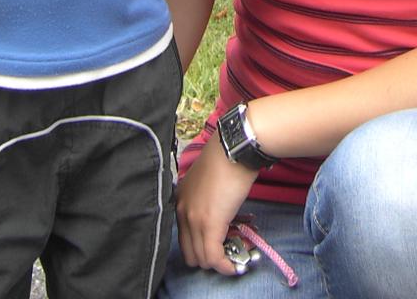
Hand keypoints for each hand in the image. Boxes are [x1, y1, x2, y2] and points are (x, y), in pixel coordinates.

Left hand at [175, 132, 257, 273]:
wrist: (234, 150)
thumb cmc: (225, 160)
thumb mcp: (207, 183)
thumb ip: (205, 202)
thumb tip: (219, 218)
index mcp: (180, 202)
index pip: (183, 240)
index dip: (201, 249)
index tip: (218, 248)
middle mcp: (182, 213)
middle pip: (190, 254)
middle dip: (209, 259)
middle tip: (228, 252)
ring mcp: (194, 220)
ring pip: (202, 259)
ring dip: (219, 263)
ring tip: (236, 254)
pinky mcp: (210, 224)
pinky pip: (214, 257)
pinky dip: (225, 266)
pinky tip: (235, 266)